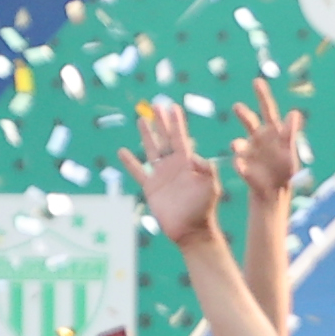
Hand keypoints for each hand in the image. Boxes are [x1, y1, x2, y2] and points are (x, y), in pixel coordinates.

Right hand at [125, 100, 225, 249]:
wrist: (192, 231)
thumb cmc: (204, 209)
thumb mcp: (212, 187)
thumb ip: (206, 169)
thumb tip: (194, 157)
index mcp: (188, 163)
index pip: (181, 137)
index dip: (177, 122)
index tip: (173, 107)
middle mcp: (173, 165)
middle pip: (165, 138)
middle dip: (161, 122)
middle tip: (156, 104)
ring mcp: (161, 176)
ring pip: (152, 150)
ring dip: (147, 135)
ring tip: (141, 119)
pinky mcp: (151, 188)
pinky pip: (138, 172)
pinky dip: (130, 162)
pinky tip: (122, 151)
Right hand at [228, 85, 307, 204]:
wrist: (275, 190)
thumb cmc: (285, 169)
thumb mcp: (290, 151)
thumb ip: (290, 134)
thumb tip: (294, 113)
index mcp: (272, 131)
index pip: (267, 109)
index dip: (262, 95)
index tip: (257, 81)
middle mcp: (258, 138)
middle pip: (249, 122)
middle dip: (243, 114)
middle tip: (237, 107)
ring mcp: (249, 152)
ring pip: (240, 145)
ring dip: (238, 144)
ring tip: (236, 145)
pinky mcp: (244, 168)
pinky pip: (241, 166)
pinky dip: (240, 166)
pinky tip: (240, 165)